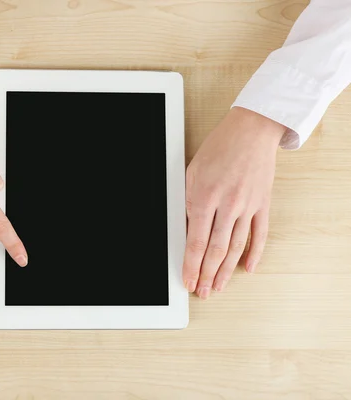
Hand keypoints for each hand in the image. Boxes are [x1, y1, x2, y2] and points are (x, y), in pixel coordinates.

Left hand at [183, 107, 284, 298]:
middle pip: (216, 250)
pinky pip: (260, 234)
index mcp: (205, 197)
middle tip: (203, 292)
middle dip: (207, 274)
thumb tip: (184, 230)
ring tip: (219, 286)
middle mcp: (228, 205)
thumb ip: (187, 202)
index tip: (188, 281)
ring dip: (226, 270)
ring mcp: (248, 206)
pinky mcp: (263, 204)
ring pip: (236, 246)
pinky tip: (248, 268)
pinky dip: (254, 253)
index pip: (196, 242)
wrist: (251, 130)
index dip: (191, 266)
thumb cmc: (218, 148)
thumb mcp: (191, 173)